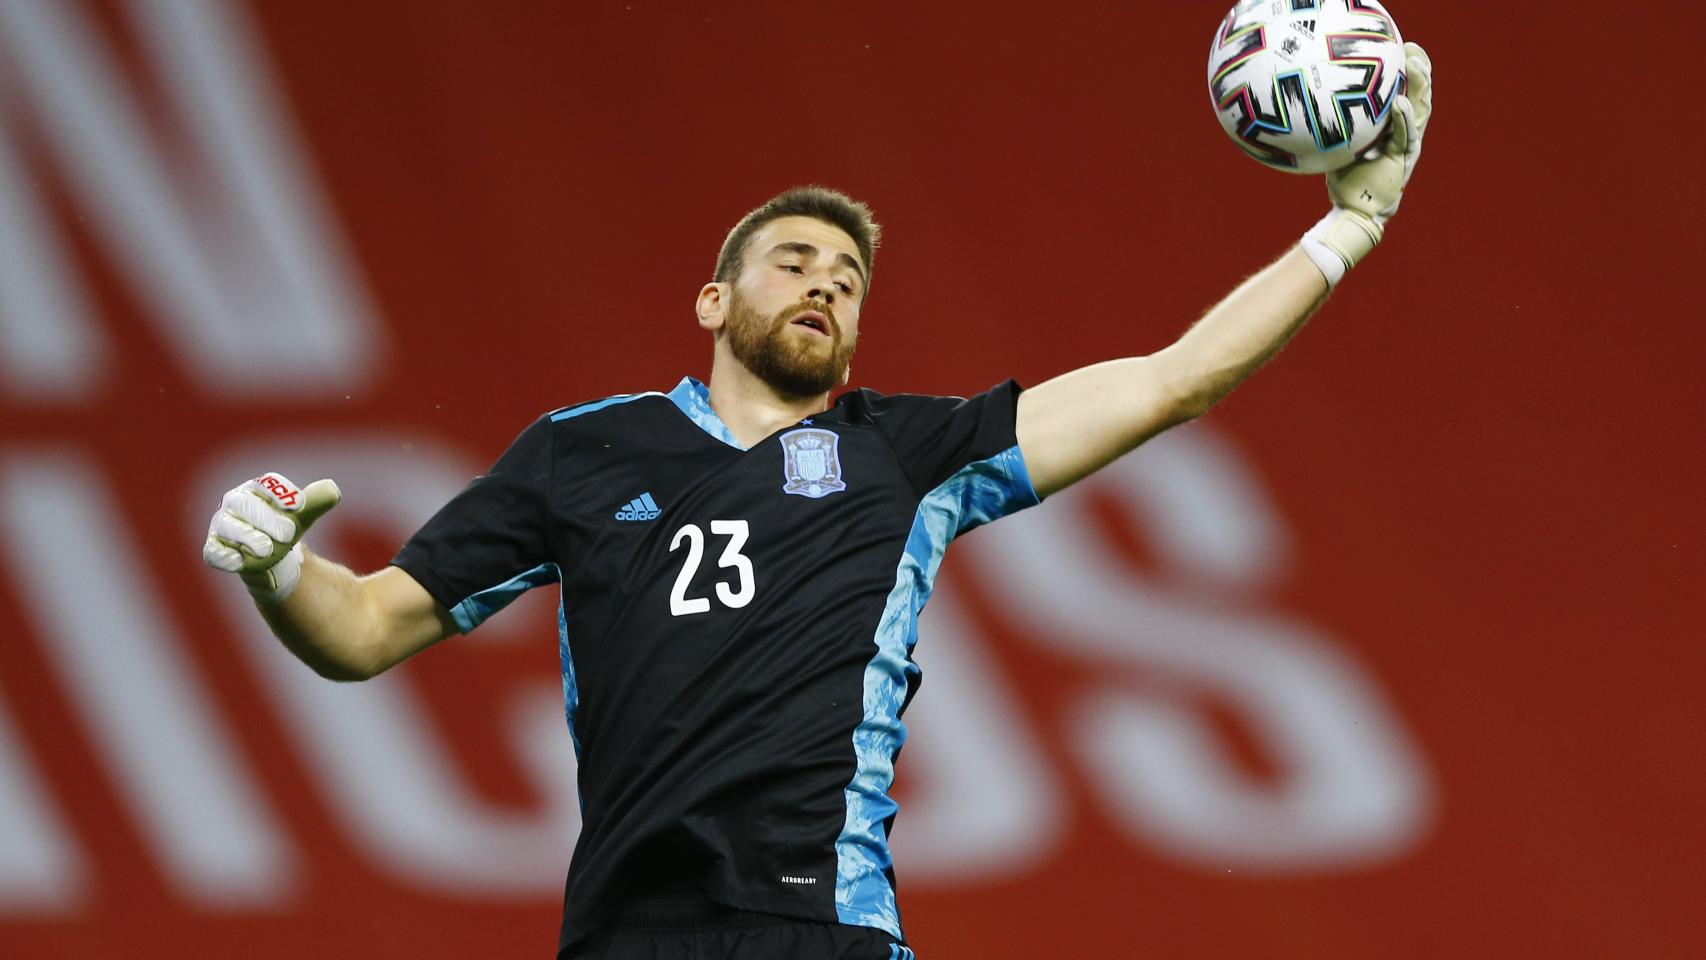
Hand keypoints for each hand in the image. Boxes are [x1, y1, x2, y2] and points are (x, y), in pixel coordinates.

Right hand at [203, 473, 340, 602]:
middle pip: (244, 504)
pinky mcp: (214, 548)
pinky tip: (240, 562)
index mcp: (257, 489)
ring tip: (268, 549)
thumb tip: (333, 490)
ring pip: (228, 527)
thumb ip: (316, 501)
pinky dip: (225, 556)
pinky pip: (213, 551)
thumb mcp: (302, 515)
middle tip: (289, 535)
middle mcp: (235, 503)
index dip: (282, 495)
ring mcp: (222, 525)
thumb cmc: (284, 528)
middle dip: (266, 519)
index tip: (298, 508)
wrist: (271, 556)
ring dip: (249, 538)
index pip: (266, 484)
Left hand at [1302, 42, 1433, 285]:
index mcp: (1394, 130)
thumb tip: (1314, 104)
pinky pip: (1406, 137)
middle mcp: (1405, 136)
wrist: (1353, 213)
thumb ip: (1341, 125)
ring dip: (1418, 87)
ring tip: (1413, 65)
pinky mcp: (1403, 163)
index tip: (1402, 47)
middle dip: (1419, 71)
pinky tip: (1400, 102)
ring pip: (1420, 112)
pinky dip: (1404, 119)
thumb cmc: (1346, 180)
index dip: (1408, 71)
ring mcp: (1407, 149)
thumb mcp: (1343, 146)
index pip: (1406, 94)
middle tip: (1412, 47)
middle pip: (1419, 97)